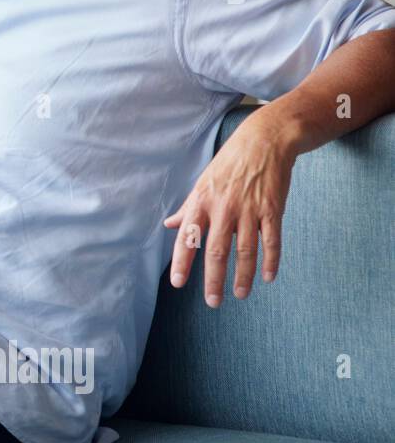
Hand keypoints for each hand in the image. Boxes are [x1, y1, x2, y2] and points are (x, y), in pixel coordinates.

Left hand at [163, 112, 296, 307]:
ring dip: (242, 276)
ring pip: (244, 251)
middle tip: (212, 302)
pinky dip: (270, 261)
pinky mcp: (272, 209)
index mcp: (201, 202)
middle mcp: (223, 208)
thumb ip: (188, 208)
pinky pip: (271, 241)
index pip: (187, 237)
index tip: (177, 283)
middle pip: (216, 251)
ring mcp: (249, 209)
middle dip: (213, 280)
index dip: (181, 262)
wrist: (264, 141)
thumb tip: (169, 225)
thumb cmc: (229, 164)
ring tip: (239, 295)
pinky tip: (267, 278)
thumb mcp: (202, 183)